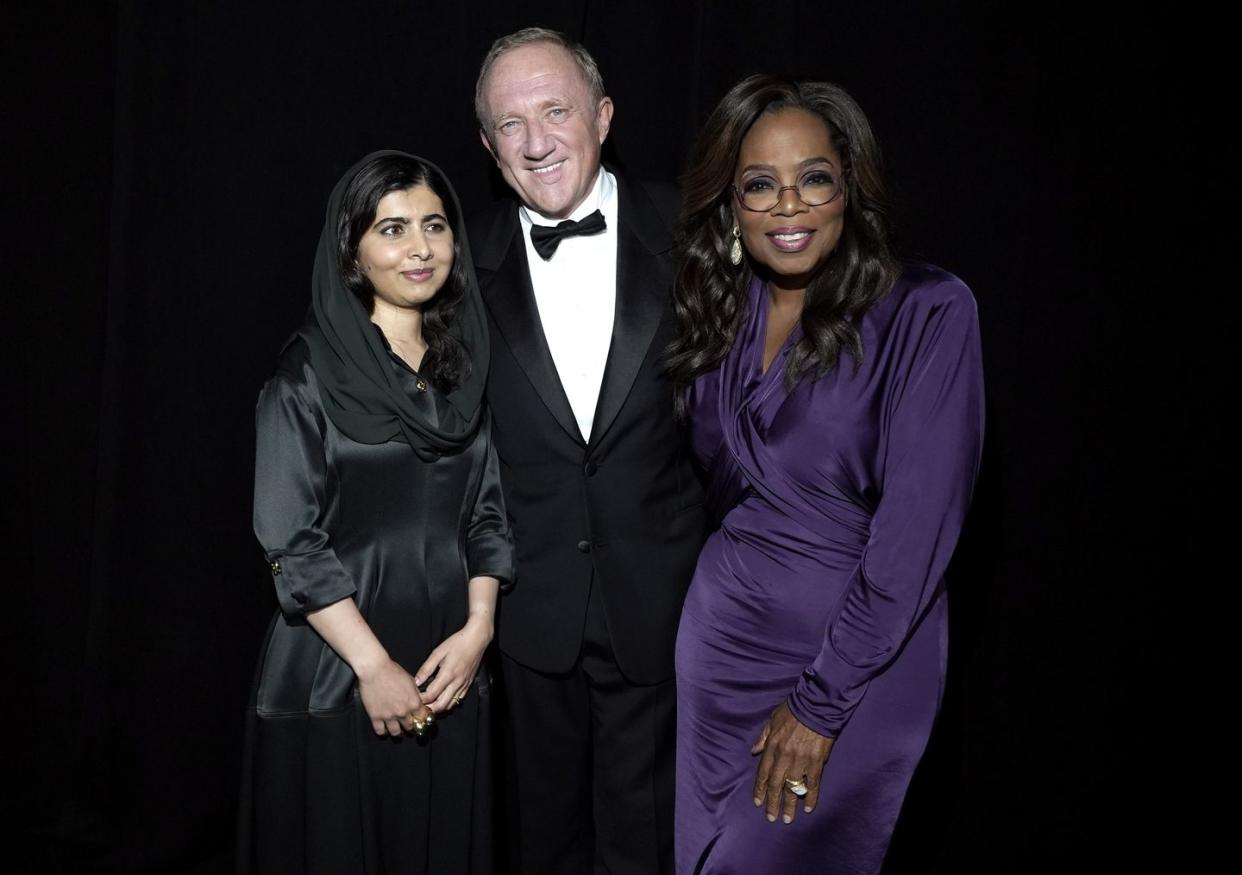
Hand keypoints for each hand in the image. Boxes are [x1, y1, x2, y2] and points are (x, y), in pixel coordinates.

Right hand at [356, 656, 430, 736]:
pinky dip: (383, 732)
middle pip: (410, 727)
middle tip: (408, 724)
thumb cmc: (392, 671)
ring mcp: (389, 716)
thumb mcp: (411, 681)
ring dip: (398, 732)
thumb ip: (416, 694)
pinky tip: (384, 729)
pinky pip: (380, 731)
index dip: (422, 720)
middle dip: (410, 726)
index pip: (423, 719)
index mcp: (414, 703)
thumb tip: (420, 699)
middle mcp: (403, 712)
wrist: (375, 669)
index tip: (420, 720)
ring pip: (396, 733)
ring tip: (397, 729)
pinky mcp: (375, 716)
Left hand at [414, 614, 492, 712]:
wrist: (477, 640)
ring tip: (429, 704)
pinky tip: (442, 699)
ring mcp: (464, 685)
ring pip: (450, 705)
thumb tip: (416, 681)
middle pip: (441, 705)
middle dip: (429, 709)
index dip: (421, 699)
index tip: (414, 697)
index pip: (431, 695)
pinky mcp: (468, 684)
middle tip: (420, 706)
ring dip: (438, 708)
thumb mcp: (438, 652)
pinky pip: (458, 700)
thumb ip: (426, 668)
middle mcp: (457, 683)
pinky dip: (449, 703)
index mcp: (447, 674)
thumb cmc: (457, 643)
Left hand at [751, 702, 834, 823]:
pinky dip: (811, 798)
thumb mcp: (772, 721)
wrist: (816, 707)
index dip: (760, 790)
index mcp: (772, 747)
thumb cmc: (793, 711)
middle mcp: (784, 758)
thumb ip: (763, 738)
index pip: (763, 773)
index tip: (758, 803)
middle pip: (776, 785)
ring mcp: (801, 762)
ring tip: (788, 819)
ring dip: (790, 805)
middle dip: (773, 803)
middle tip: (772, 818)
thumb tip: (754, 751)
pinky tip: (808, 808)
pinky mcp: (816, 763)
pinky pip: (813, 785)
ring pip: (793, 789)